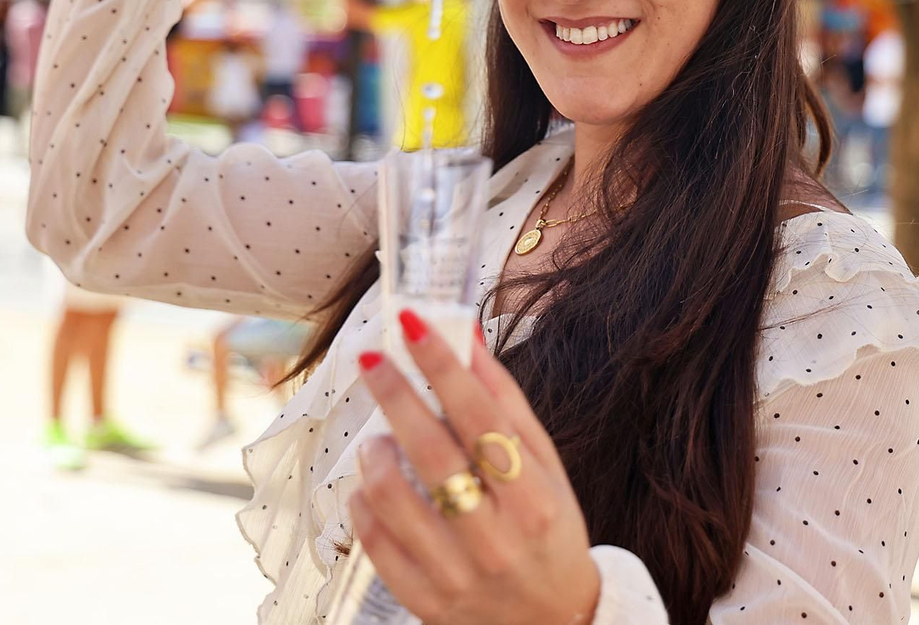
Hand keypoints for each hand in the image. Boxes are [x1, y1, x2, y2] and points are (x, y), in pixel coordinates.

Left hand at [351, 312, 601, 624]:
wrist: (554, 621)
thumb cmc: (549, 529)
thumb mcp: (546, 466)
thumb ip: (506, 403)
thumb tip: (468, 340)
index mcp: (534, 498)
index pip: (481, 416)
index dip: (443, 365)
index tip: (413, 324)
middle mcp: (498, 537)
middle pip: (432, 451)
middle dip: (395, 393)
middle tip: (372, 358)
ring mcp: (458, 573)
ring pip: (393, 496)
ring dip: (375, 453)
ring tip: (378, 439)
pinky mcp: (425, 599)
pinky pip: (375, 541)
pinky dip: (364, 502)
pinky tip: (372, 486)